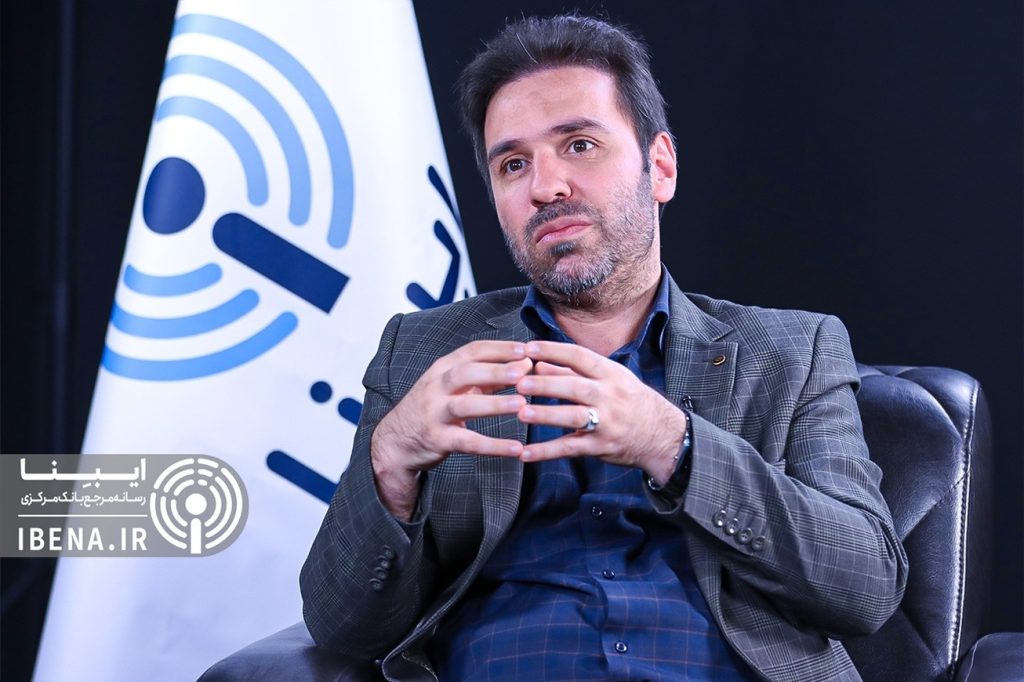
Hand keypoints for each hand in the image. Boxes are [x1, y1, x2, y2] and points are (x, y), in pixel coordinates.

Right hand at [371, 340, 531, 518]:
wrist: (395, 440)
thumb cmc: (433, 408)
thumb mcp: (453, 386)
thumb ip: (486, 377)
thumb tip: (525, 366)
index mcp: (442, 368)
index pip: (473, 351)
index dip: (501, 348)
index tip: (528, 349)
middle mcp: (435, 387)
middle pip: (466, 373)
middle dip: (496, 370)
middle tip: (525, 370)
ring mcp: (434, 413)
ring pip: (465, 405)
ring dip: (495, 404)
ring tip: (522, 404)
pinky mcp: (437, 439)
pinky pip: (468, 442)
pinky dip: (493, 446)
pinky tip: (516, 448)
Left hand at [515, 341, 686, 484]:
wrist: (661, 435)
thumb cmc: (629, 401)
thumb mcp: (609, 379)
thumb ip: (571, 371)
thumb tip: (538, 363)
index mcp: (611, 374)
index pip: (580, 357)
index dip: (553, 351)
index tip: (528, 348)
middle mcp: (610, 396)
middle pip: (575, 386)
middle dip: (546, 384)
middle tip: (518, 382)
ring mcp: (606, 422)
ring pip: (573, 416)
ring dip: (545, 415)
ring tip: (521, 414)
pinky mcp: (601, 446)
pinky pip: (570, 448)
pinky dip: (546, 451)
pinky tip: (525, 453)